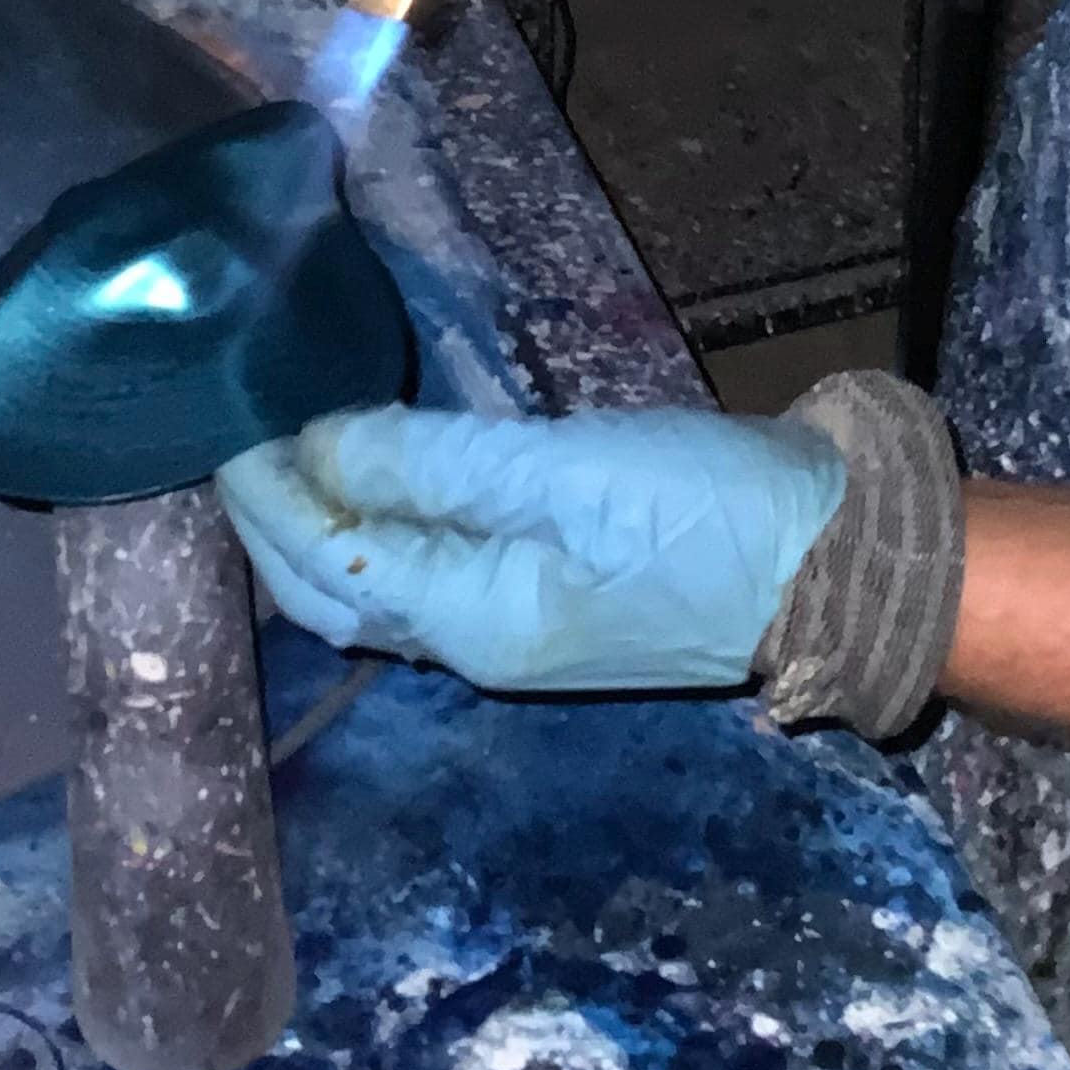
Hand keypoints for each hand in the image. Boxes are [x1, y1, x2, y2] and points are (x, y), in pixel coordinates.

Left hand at [218, 403, 846, 694]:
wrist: (844, 561)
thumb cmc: (708, 511)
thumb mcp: (569, 472)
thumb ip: (439, 465)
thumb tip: (317, 450)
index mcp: (475, 622)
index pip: (328, 567)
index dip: (269, 502)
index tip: (225, 426)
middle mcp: (485, 643)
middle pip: (342, 597)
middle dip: (278, 529)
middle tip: (235, 444)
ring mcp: (530, 626)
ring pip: (389, 589)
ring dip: (328, 532)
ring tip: (294, 461)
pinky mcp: (567, 594)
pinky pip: (440, 570)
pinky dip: (392, 528)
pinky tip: (395, 484)